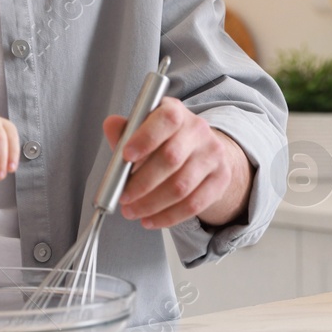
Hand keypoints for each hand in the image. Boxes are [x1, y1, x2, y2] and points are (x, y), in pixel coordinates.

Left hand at [108, 98, 252, 229]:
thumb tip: (111, 125)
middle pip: (171, 158)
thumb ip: (125, 131)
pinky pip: (193, 204)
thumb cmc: (164, 141)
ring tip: (131, 211)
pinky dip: (168, 216)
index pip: (166, 120)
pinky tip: (150, 219)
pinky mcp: (220, 179)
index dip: (146, 138)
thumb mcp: (143, 130)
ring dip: (151, 204)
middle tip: (123, 197)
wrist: (201, 152)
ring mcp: (212, 155)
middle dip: (142, 183)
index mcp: (176, 111)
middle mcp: (198, 130)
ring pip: (181, 186)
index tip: (126, 156)